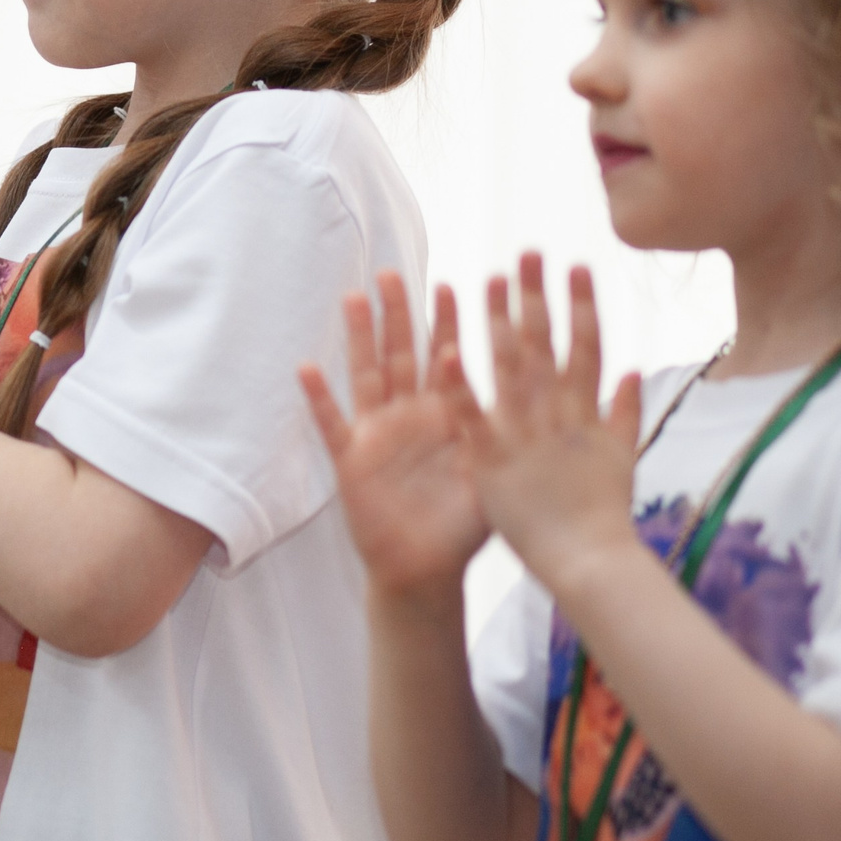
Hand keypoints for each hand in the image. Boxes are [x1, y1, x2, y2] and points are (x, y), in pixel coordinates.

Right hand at [300, 273, 488, 604]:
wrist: (426, 569)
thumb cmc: (463, 525)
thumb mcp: (491, 472)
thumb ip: (500, 432)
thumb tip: (533, 393)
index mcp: (444, 415)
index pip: (444, 356)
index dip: (445, 322)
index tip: (450, 283)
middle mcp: (408, 415)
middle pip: (400, 354)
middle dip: (397, 313)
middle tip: (392, 271)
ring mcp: (376, 434)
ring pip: (366, 375)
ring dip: (359, 338)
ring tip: (352, 299)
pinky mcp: (351, 459)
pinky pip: (333, 423)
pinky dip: (319, 398)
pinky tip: (307, 369)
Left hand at [462, 253, 646, 593]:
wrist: (592, 566)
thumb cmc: (604, 517)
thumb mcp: (622, 458)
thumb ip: (623, 412)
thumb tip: (630, 369)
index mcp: (586, 414)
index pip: (585, 347)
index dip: (580, 305)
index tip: (574, 265)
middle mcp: (557, 417)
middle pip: (545, 347)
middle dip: (535, 298)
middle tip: (525, 252)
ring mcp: (525, 436)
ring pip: (508, 370)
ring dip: (496, 323)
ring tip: (486, 280)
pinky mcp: (492, 462)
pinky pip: (471, 417)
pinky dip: (460, 385)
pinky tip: (446, 349)